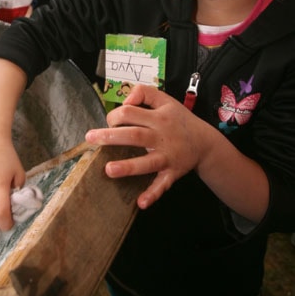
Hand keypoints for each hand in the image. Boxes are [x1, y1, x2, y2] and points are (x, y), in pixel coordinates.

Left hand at [85, 84, 209, 208]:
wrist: (205, 142)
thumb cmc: (179, 120)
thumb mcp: (165, 99)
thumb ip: (144, 93)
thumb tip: (125, 101)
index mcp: (158, 118)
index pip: (130, 112)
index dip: (115, 116)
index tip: (109, 122)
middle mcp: (162, 136)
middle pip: (135, 135)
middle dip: (111, 136)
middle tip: (90, 138)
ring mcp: (167, 156)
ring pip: (147, 162)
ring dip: (128, 167)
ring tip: (109, 169)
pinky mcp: (172, 172)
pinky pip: (162, 185)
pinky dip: (153, 194)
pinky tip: (141, 202)